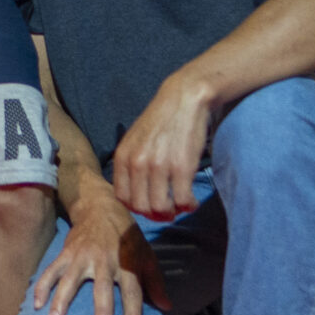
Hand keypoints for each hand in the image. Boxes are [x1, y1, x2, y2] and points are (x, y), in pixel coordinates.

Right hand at [30, 192, 171, 314]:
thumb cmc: (126, 237)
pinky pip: (51, 271)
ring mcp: (82, 256)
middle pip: (103, 288)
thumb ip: (155, 283)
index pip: (132, 291)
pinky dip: (42, 286)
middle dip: (102, 310)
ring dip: (62, 300)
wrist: (101, 207)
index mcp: (127, 262)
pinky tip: (36, 304)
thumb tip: (167, 307)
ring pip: (70, 280)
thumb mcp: (146, 255)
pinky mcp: (66, 253)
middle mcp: (104, 260)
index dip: (133, 312)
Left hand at [111, 73, 213, 217]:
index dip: (136, 208)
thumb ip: (130, 164)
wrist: (183, 99)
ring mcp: (159, 166)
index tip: (149, 206)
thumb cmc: (160, 121)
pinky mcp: (182, 167)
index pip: (122, 198)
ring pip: (161, 208)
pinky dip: (189, 206)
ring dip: (172, 213)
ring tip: (180, 206)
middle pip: (141, 207)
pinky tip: (192, 202)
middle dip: (154, 215)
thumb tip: (132, 194)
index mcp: (123, 157)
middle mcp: (137, 163)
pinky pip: (183, 200)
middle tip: (167, 211)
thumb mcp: (134, 139)